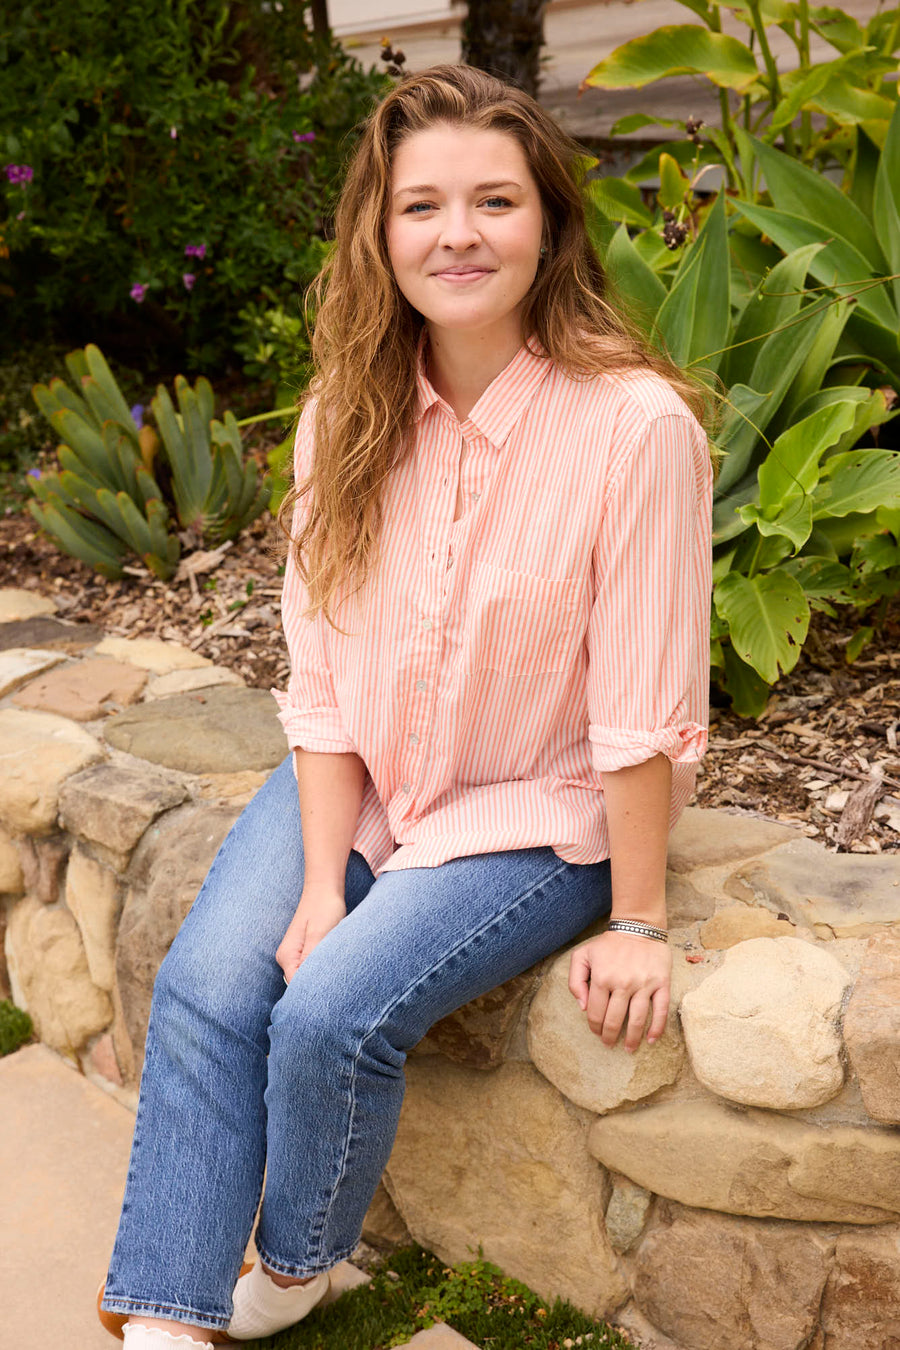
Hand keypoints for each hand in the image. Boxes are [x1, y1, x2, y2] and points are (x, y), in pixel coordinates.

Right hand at [277, 884, 346, 983]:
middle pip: (299, 984)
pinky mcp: (302, 951)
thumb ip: (311, 959)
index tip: (331, 988)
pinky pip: (309, 967)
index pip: (296, 986)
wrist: (324, 889)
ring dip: (320, 975)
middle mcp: (285, 958)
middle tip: (338, 979)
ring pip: (306, 976)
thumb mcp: (320, 934)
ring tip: (337, 969)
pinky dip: (321, 967)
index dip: (312, 991)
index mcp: (287, 956)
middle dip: (317, 985)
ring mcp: (293, 955)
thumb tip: (308, 984)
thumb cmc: (324, 908)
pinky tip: (333, 962)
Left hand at [568, 930, 671, 1051]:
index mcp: (602, 978)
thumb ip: (575, 980)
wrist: (638, 926)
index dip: (594, 1026)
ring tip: (629, 1049)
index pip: (595, 1012)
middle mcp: (622, 983)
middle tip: (609, 1044)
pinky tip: (651, 1040)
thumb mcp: (583, 955)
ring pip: (637, 1020)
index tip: (597, 1032)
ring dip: (632, 1039)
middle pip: (614, 1020)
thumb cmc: (608, 944)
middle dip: (610, 1036)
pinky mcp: (661, 984)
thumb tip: (582, 1007)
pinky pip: (661, 1011)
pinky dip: (657, 1028)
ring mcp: (643, 985)